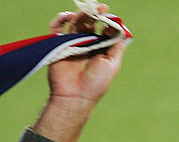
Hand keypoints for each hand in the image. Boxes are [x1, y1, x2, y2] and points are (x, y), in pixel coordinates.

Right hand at [35, 4, 128, 141]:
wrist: (75, 96)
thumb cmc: (96, 83)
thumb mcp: (112, 64)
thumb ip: (117, 47)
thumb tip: (122, 30)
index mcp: (100, 49)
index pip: (103, 28)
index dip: (107, 20)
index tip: (109, 15)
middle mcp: (86, 44)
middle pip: (90, 22)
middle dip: (95, 13)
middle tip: (100, 7)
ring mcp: (72, 43)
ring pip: (75, 22)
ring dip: (82, 14)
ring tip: (88, 11)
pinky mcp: (58, 45)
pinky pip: (56, 27)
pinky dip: (61, 19)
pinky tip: (69, 16)